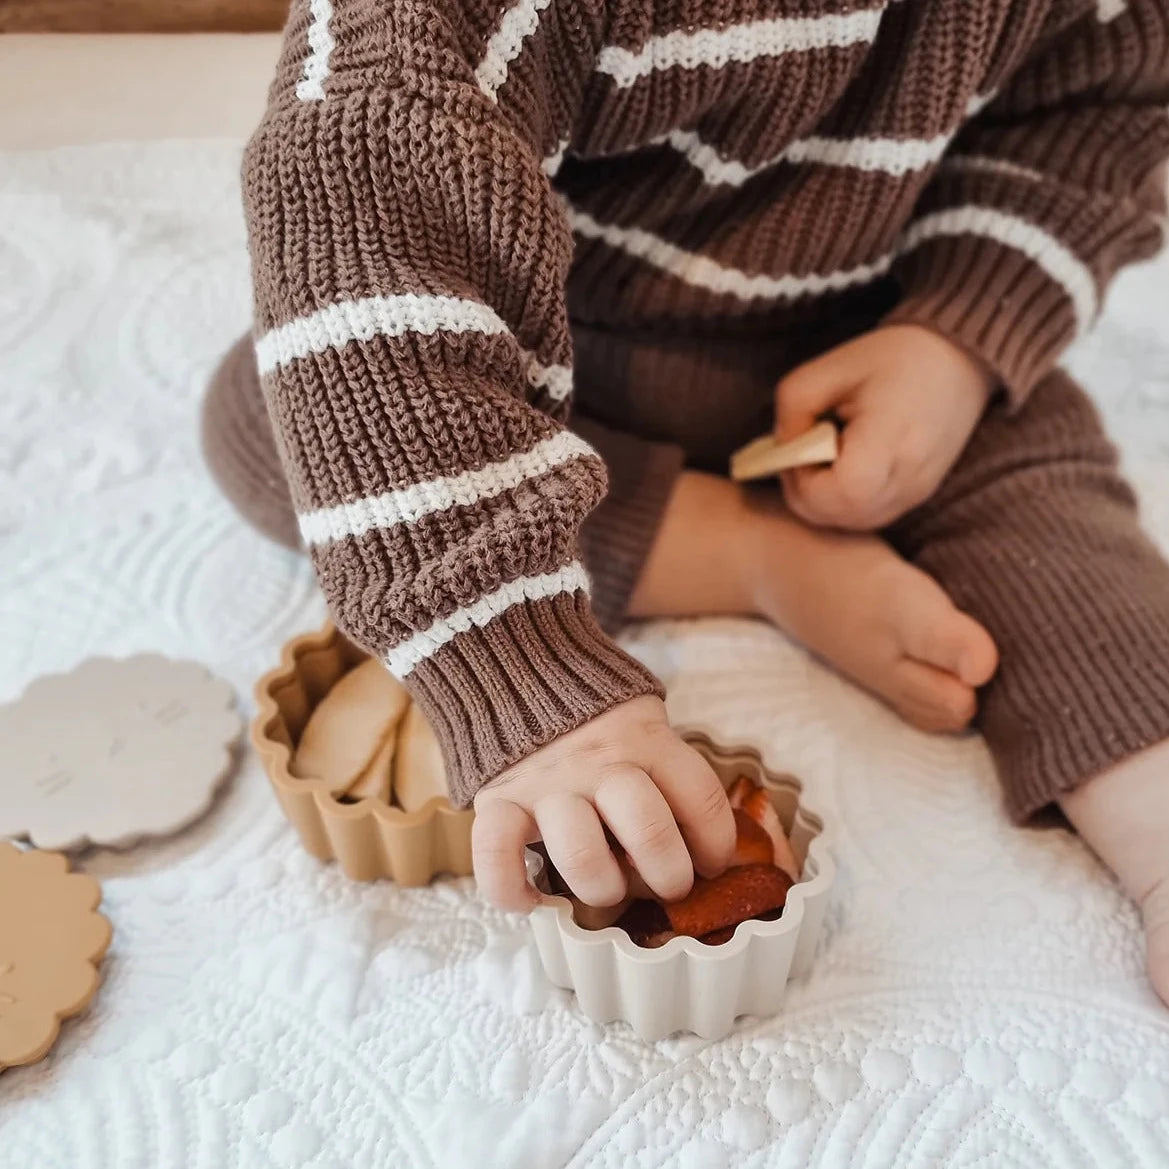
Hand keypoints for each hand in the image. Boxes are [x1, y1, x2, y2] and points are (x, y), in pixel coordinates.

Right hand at [471, 695, 735, 911]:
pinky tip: (533, 901)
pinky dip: (511, 890)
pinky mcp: (497, 800)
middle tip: (667, 885)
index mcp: (645, 740)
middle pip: (649, 832)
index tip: (712, 864)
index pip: (699, 797)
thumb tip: (705, 844)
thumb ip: (666, 768)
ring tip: (606, 887)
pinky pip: (497, 856)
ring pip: (582, 856)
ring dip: (603, 888)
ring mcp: (547, 785)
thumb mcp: (643, 721)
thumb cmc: (595, 717)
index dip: (717, 844)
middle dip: (669, 877)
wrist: (518, 670)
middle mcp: (599, 763)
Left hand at [775, 325, 995, 530]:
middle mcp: (910, 476)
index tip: (800, 447)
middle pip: (840, 516)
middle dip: (806, 492)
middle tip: (801, 455)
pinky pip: (867, 518)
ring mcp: (916, 493)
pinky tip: (842, 468)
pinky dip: (843, 503)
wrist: (957, 362)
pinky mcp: (916, 498)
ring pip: (851, 523)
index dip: (807, 479)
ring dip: (823, 500)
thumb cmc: (891, 359)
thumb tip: (781, 452)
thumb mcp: (828, 369)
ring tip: (823, 459)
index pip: (844, 490)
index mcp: (893, 437)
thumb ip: (792, 412)